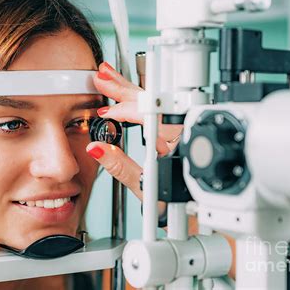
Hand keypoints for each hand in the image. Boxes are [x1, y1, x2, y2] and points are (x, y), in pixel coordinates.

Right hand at [86, 62, 182, 200]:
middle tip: (103, 78)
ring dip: (130, 90)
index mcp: (181, 140)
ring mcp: (180, 129)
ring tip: (110, 79)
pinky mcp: (175, 131)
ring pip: (154, 103)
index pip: (151, 115)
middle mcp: (183, 130)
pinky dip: (138, 101)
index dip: (126, 111)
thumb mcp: (145, 188)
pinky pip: (155, 110)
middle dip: (124, 89)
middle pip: (153, 101)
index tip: (106, 112)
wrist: (192, 212)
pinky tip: (126, 92)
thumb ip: (120, 167)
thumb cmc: (176, 203)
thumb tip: (97, 148)